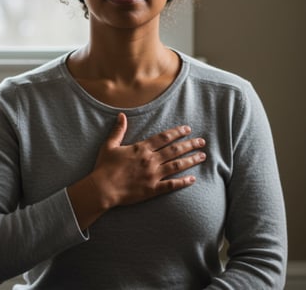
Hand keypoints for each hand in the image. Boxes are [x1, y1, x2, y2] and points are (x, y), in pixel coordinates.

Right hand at [90, 112, 205, 208]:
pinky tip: (193, 179)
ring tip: (202, 156)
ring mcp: (153, 175)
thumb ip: (118, 130)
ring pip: (176, 165)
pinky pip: (171, 185)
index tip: (188, 129)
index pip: (164, 137)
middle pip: (174, 150)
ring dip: (191, 160)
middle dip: (190, 144)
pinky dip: (183, 182)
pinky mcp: (152, 190)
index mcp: (141, 148)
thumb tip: (121, 115)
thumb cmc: (104, 167)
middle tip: (202, 141)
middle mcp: (150, 160)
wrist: (102, 189)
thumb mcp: (109, 145)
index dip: (177, 133)